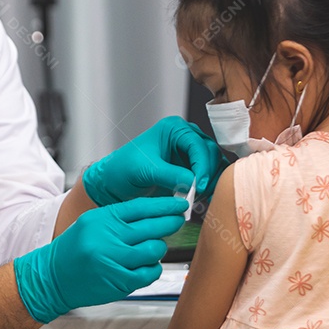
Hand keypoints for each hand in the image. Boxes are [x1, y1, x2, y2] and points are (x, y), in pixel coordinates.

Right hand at [13, 196, 187, 322]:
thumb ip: (119, 217)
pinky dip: (152, 268)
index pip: (141, 207)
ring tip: (154, 247)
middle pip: (152, 227)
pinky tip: (147, 265)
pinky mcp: (118, 281)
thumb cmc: (73, 249)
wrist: (52, 277)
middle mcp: (109, 238)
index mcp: (103, 219)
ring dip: (159, 248)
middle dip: (170, 223)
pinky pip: (148, 272)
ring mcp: (114, 260)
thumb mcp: (92, 223)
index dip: (164, 205)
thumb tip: (152, 213)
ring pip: (153, 250)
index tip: (178, 204)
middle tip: (177, 221)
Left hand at [82, 116, 224, 205]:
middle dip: (208, 174)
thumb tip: (193, 182)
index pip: (198, 144)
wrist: (115, 184)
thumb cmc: (123, 169)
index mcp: (174, 129)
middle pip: (210, 153)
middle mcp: (185, 138)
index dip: (202, 165)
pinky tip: (203, 199)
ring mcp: (190, 154)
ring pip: (214, 165)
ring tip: (202, 198)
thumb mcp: (145, 170)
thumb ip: (170, 175)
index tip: (199, 185)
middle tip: (201, 193)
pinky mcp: (191, 169)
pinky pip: (208, 177)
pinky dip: (209, 187)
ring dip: (212, 182)